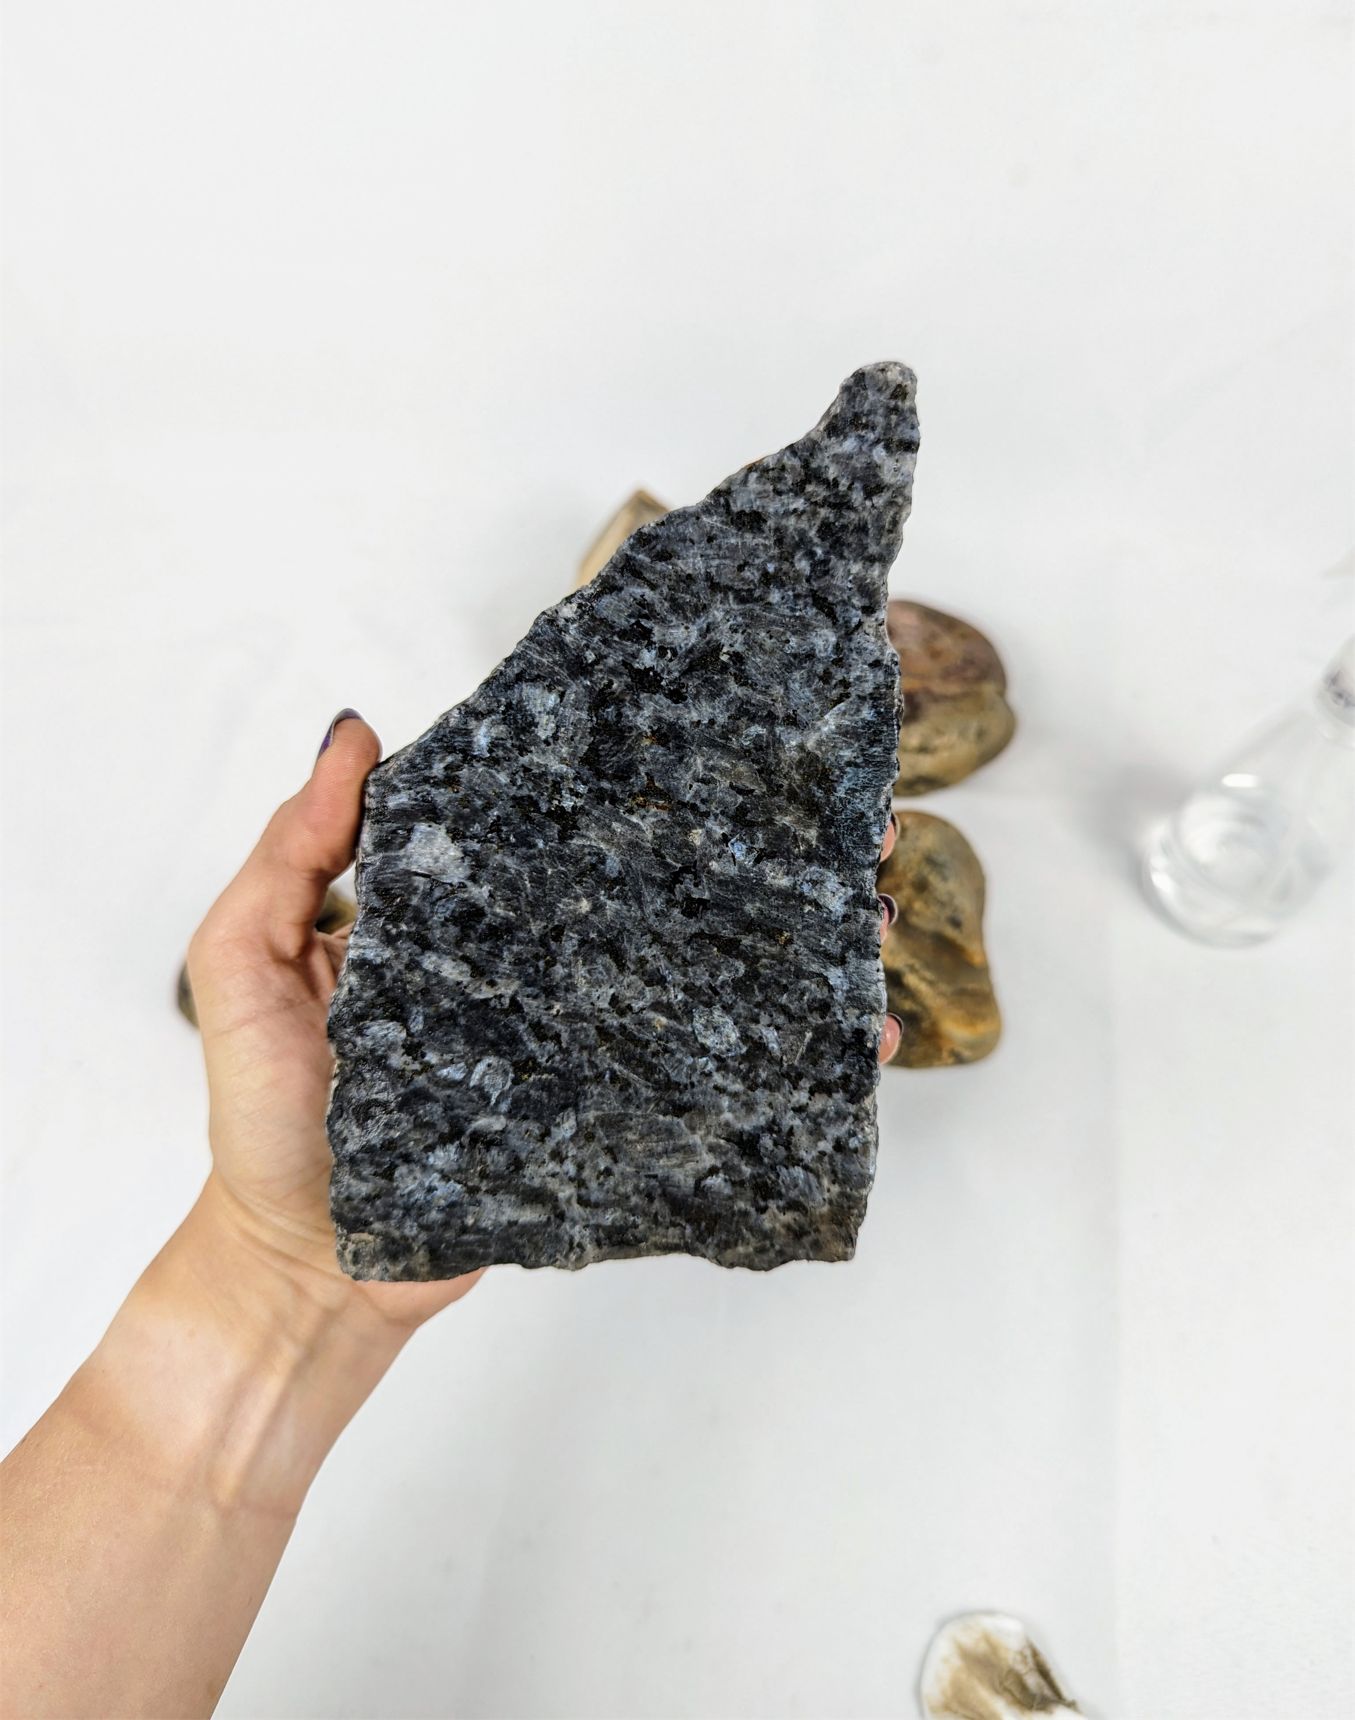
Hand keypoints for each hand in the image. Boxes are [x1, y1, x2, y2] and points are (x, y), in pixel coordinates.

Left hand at [186, 716, 899, 1338]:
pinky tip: (850, 1040)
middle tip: (848, 827)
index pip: (562, 826)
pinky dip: (780, 1063)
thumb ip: (290, 856)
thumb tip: (354, 735)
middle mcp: (540, 969)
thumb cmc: (266, 1121)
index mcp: (464, 915)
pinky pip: (700, 1081)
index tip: (716, 737)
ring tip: (870, 918)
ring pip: (703, 982)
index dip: (639, 783)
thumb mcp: (244, 964)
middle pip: (663, 896)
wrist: (303, 1276)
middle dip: (761, 857)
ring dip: (795, 949)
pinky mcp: (607, 1121)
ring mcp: (582, 1045)